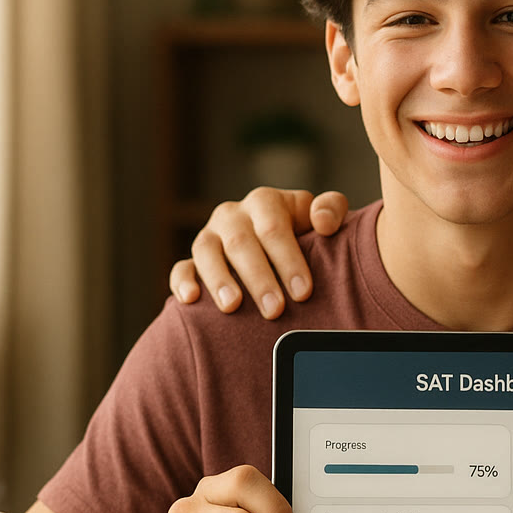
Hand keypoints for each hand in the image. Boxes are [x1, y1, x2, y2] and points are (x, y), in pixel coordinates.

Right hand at [169, 187, 349, 318]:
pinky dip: (183, 282)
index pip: (274, 227)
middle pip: (241, 243)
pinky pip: (181, 268)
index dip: (288, 260)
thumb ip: (330, 209)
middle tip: (275, 310)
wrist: (279, 242)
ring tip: (233, 306)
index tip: (303, 292)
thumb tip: (323, 222)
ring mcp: (209, 236)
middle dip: (259, 278)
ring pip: (207, 253)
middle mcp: (232, 215)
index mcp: (265, 202)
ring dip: (219, 280)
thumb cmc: (305, 232)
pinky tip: (191, 300)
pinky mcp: (193, 260)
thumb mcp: (320, 216)